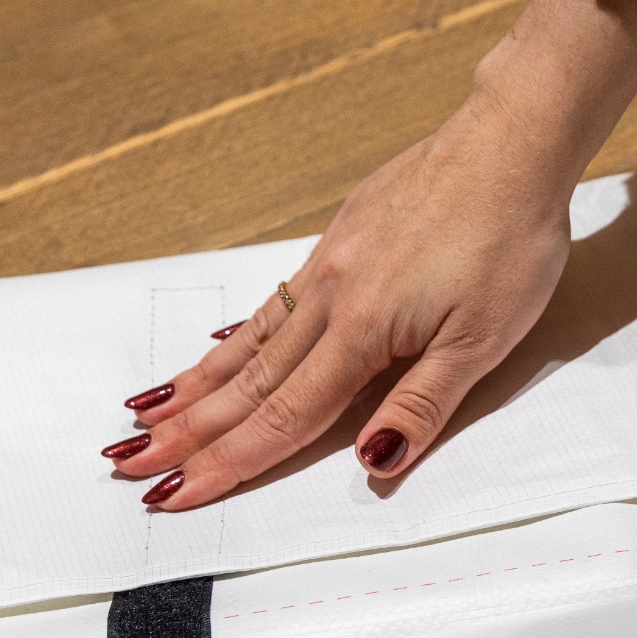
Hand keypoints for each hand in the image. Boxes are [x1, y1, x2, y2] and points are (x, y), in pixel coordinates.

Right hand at [107, 0, 636, 509]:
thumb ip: (423, 404)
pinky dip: (235, 336)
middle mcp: (331, 297)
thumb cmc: (509, 242)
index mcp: (363, 330)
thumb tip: (372, 463)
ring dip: (198, 385)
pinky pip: (273, 302)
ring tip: (148, 414)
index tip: (176, 493)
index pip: (286, 417)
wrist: (508, 144)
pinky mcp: (340, 238)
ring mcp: (329, 264)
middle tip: (128, 463)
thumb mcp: (484, 340)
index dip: (231, 463)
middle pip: (251, 382)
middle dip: (189, 431)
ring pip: (253, 340)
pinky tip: (216, 347)